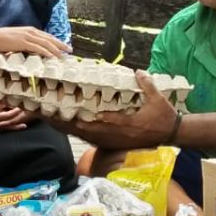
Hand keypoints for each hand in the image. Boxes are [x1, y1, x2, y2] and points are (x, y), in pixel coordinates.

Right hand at [0, 26, 69, 57]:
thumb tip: (30, 50)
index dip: (56, 41)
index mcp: (29, 30)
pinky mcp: (23, 43)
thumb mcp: (16, 39)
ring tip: (63, 55)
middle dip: (61, 44)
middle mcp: (30, 31)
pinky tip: (52, 56)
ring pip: (46, 43)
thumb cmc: (1, 40)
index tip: (64, 46)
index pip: (46, 36)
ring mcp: (27, 37)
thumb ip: (24, 42)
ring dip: (56, 49)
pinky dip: (46, 52)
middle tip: (70, 50)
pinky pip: (38, 48)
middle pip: (49, 38)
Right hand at [0, 94, 27, 130]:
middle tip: (26, 122)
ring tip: (23, 126)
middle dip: (17, 123)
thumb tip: (6, 102)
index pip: (7, 116)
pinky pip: (2, 127)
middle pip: (9, 125)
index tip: (20, 108)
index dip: (15, 112)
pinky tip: (14, 125)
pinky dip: (9, 126)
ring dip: (15, 127)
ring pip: (6, 128)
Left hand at [48, 70, 176, 149]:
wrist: (171, 134)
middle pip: (82, 129)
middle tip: (44, 112)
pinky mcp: (112, 142)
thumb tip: (137, 72)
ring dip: (66, 127)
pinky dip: (77, 132)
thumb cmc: (163, 116)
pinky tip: (66, 126)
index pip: (95, 121)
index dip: (76, 117)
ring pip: (83, 135)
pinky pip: (90, 138)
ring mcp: (111, 140)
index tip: (61, 109)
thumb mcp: (157, 99)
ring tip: (49, 118)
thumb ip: (146, 85)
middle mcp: (113, 134)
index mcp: (122, 123)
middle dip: (62, 121)